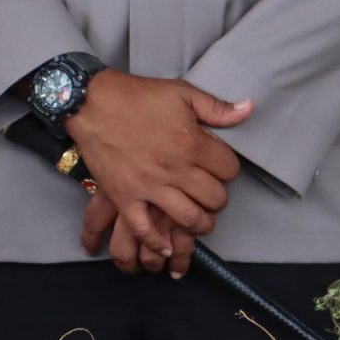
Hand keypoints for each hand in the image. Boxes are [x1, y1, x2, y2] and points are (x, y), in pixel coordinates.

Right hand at [64, 71, 248, 277]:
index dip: (228, 169)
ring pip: (188, 218)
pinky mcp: (124, 197)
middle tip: (209, 194)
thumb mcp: (181, 93)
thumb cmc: (137, 96)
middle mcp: (175, 169)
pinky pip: (145, 230)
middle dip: (218, 199)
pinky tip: (166, 246)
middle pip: (214, 198)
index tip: (218, 167)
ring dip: (199, 224)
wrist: (90, 102)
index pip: (229, 170)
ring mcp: (149, 186)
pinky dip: (158, 243)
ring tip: (197, 220)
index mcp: (192, 143)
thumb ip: (216, 107)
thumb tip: (249, 109)